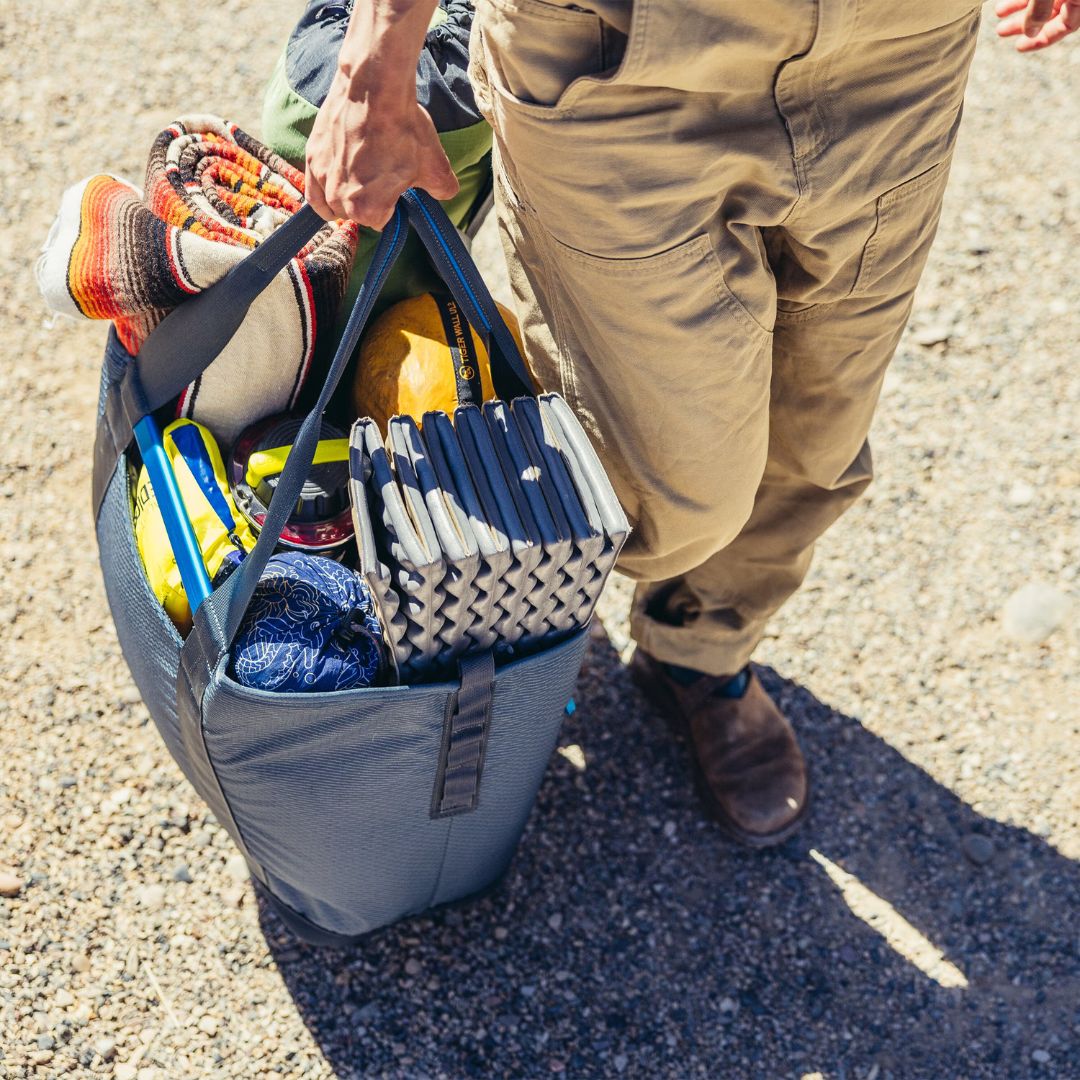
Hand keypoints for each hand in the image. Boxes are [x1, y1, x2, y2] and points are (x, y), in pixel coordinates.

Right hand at [305, 71, 458, 226]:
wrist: (375, 87)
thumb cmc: (403, 128)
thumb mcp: (435, 167)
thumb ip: (442, 190)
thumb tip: (443, 193)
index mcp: (368, 210)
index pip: (381, 224)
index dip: (392, 209)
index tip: (398, 192)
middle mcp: (339, 199)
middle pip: (354, 215)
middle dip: (368, 202)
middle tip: (382, 177)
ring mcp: (322, 177)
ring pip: (331, 205)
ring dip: (344, 200)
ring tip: (359, 182)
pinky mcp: (312, 155)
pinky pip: (313, 189)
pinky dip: (321, 193)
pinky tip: (331, 192)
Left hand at [995, 0, 1079, 50]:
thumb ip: (1040, 9)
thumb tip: (1030, 33)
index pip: (1066, 26)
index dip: (1041, 40)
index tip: (1018, 47)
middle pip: (1051, 13)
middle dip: (1024, 23)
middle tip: (1001, 31)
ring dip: (1020, 7)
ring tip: (999, 12)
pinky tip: (1005, 0)